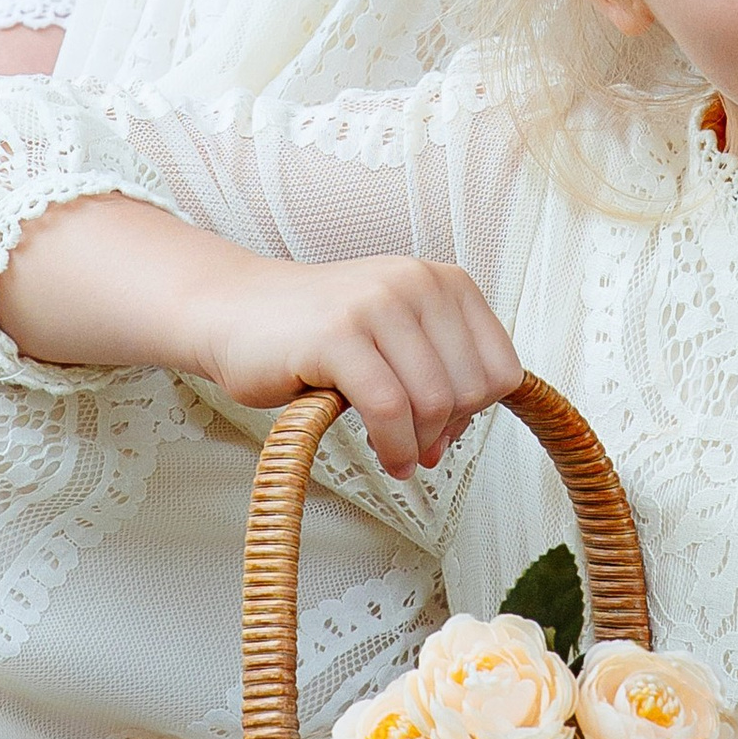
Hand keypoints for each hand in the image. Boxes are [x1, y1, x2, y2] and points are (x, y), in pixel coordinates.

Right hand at [202, 255, 521, 479]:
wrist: (235, 311)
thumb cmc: (317, 334)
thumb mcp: (398, 338)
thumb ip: (440, 373)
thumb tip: (461, 432)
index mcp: (444, 281)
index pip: (502, 368)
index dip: (477, 413)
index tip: (443, 428)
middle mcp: (416, 282)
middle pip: (472, 391)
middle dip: (446, 432)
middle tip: (416, 448)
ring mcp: (376, 304)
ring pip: (434, 403)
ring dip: (417, 447)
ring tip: (397, 456)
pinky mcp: (338, 335)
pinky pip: (390, 410)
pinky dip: (393, 447)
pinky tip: (385, 458)